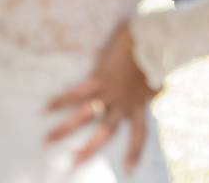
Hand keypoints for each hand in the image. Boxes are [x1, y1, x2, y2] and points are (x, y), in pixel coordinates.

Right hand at [45, 23, 159, 170]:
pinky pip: (77, 93)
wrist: (153, 38)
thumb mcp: (160, 75)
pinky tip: (46, 107)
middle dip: (89, 150)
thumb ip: (157, 87)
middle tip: (74, 165)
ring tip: (48, 141)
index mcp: (140, 104)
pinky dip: (62, 100)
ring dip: (65, 129)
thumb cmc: (158, 51)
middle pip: (105, 133)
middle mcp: (124, 103)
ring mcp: (110, 92)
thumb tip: (163, 89)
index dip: (135, 152)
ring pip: (85, 116)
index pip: (140, 134)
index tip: (130, 170)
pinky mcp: (100, 78)